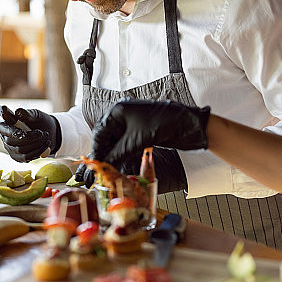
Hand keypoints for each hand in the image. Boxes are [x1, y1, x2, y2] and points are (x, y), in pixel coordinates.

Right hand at [0, 106, 60, 161]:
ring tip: (46, 137)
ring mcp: (11, 149)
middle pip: (10, 141)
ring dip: (36, 144)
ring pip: (20, 150)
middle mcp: (5, 138)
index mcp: (6, 125)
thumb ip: (27, 113)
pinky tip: (45, 145)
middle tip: (41, 133)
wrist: (50, 133)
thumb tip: (18, 112)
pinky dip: (38, 151)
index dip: (8, 127)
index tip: (14, 119)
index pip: (3, 127)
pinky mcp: (19, 158)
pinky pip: (26, 157)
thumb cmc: (40, 121)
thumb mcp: (36, 115)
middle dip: (29, 137)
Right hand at [75, 100, 207, 185]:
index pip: (100, 132)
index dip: (97, 150)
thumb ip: (116, 154)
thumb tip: (103, 166)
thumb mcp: (135, 141)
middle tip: (100, 170)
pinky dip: (122, 153)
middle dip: (104, 153)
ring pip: (116, 142)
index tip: (94, 166)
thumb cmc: (162, 124)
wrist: (187, 124)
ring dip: (113, 155)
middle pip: (107, 137)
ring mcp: (133, 123)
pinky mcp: (141, 131)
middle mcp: (124, 115)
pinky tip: (120, 163)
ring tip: (109, 170)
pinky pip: (126, 143)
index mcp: (118, 110)